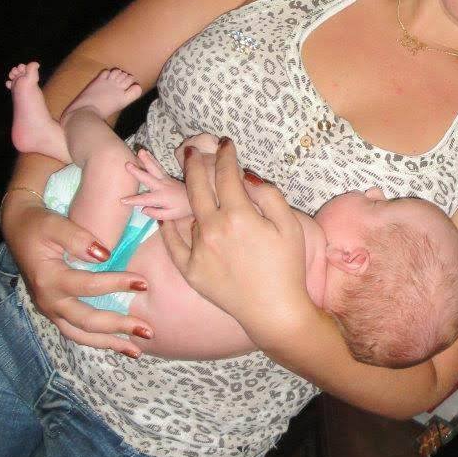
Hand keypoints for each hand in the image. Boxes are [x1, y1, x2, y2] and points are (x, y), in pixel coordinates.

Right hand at [1, 194, 152, 356]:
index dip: (116, 284)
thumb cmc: (39, 226)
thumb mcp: (55, 225)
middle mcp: (49, 301)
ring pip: (80, 335)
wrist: (19, 230)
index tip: (143, 283)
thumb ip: (78, 238)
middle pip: (86, 321)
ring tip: (137, 351)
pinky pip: (76, 333)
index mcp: (49, 279)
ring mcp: (51, 310)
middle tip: (148, 330)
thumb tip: (105, 255)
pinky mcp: (55, 313)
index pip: (87, 286)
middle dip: (119, 327)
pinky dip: (97, 341)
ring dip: (109, 344)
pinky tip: (118, 345)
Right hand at [121, 148, 191, 219]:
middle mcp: (162, 186)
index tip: (122, 200)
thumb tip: (142, 209)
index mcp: (161, 197)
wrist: (194, 199)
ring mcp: (165, 179)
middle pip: (148, 178)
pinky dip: (151, 159)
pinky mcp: (167, 176)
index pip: (144, 199)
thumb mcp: (170, 216)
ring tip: (140, 151)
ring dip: (147, 159)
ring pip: (154, 168)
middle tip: (127, 164)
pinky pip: (158, 167)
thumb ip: (156, 213)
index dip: (133, 200)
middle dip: (137, 172)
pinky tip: (145, 153)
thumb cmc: (182, 209)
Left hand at [160, 139, 311, 345]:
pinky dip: (169, 226)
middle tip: (193, 151)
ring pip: (189, 213)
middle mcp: (212, 229)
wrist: (274, 312)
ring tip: (189, 185)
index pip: (226, 173)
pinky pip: (173, 242)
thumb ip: (269, 195)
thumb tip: (247, 176)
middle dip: (195, 163)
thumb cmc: (288, 268)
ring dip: (189, 197)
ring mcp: (197, 250)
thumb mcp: (289, 227)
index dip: (225, 155)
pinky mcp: (189, 270)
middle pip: (197, 185)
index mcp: (239, 215)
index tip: (225, 144)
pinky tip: (168, 216)